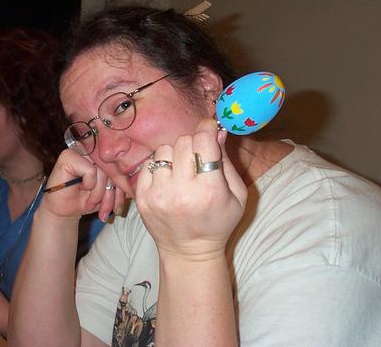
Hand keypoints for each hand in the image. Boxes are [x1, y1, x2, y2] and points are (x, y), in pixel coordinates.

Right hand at [42, 148, 124, 222]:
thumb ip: (120, 183)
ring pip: (102, 171)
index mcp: (100, 155)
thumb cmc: (85, 200)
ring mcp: (78, 150)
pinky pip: (90, 170)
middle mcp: (90, 150)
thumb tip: (138, 182)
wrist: (63, 211)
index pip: (119, 167)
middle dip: (111, 194)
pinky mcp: (68, 156)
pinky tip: (81, 189)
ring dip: (99, 193)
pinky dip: (89, 184)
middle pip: (112, 169)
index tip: (118, 208)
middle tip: (106, 211)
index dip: (121, 188)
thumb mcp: (108, 192)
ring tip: (91, 204)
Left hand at [135, 118, 246, 259]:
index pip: (203, 141)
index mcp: (209, 190)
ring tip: (181, 171)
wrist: (188, 253)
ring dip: (175, 155)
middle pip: (183, 142)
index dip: (207, 129)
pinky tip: (168, 179)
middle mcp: (181, 191)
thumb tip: (218, 131)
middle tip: (197, 157)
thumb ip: (227, 161)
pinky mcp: (142, 198)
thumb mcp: (237, 195)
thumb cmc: (218, 223)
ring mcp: (158, 195)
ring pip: (164, 150)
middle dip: (193, 144)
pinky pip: (149, 164)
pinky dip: (159, 166)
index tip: (209, 128)